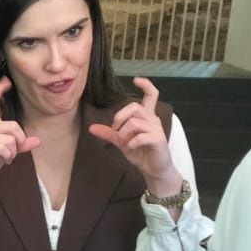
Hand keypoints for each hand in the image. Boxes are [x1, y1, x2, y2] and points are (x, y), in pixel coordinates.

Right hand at [0, 76, 41, 200]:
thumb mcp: (7, 152)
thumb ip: (21, 145)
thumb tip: (38, 141)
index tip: (6, 81)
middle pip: (13, 125)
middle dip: (20, 140)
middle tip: (15, 152)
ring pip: (11, 138)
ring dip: (13, 152)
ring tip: (7, 158)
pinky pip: (5, 147)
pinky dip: (8, 156)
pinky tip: (4, 161)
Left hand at [88, 77, 180, 198]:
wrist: (154, 170)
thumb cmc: (141, 153)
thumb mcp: (122, 142)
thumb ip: (109, 133)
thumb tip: (91, 128)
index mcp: (146, 117)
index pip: (151, 95)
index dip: (146, 85)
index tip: (136, 80)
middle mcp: (153, 120)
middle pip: (134, 107)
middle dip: (119, 117)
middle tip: (115, 130)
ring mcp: (157, 129)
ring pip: (135, 121)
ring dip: (124, 132)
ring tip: (124, 142)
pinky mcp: (158, 140)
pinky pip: (141, 136)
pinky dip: (132, 142)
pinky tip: (130, 148)